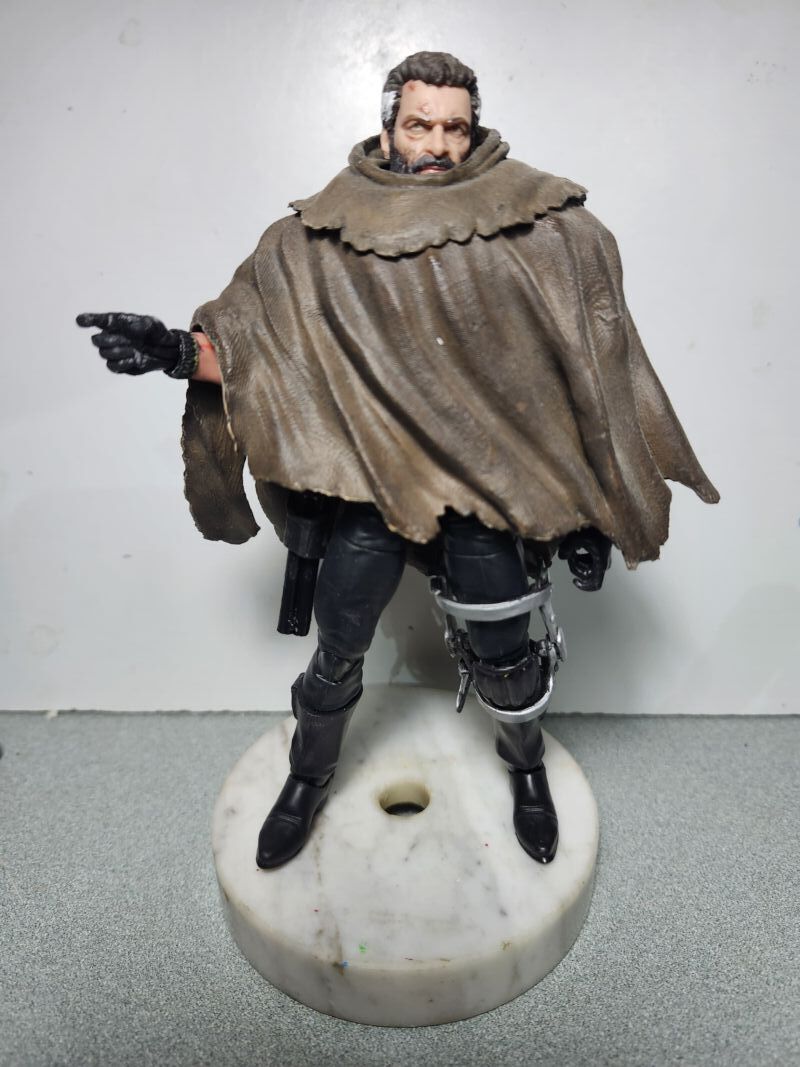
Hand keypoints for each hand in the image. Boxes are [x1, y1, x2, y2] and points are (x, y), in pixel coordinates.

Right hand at [76, 312, 197, 377]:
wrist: (167, 349)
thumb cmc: (156, 332)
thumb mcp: (151, 323)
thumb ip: (137, 324)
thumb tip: (125, 326)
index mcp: (116, 324)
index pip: (99, 321)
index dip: (89, 320)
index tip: (80, 321)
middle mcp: (112, 337)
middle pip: (96, 340)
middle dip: (109, 340)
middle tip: (126, 340)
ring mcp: (115, 352)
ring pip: (103, 354)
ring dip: (117, 352)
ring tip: (133, 350)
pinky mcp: (121, 366)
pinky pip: (113, 367)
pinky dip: (122, 363)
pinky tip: (133, 359)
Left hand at [558, 528, 611, 590]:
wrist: (602, 515)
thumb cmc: (593, 526)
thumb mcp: (575, 539)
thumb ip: (566, 550)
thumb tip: (562, 556)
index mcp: (601, 562)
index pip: (596, 583)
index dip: (584, 586)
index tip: (574, 581)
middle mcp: (604, 562)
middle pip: (588, 574)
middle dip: (576, 567)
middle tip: (570, 556)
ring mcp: (603, 557)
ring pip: (588, 568)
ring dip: (578, 562)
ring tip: (574, 550)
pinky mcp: (601, 552)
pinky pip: (589, 560)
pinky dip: (581, 557)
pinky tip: (577, 548)